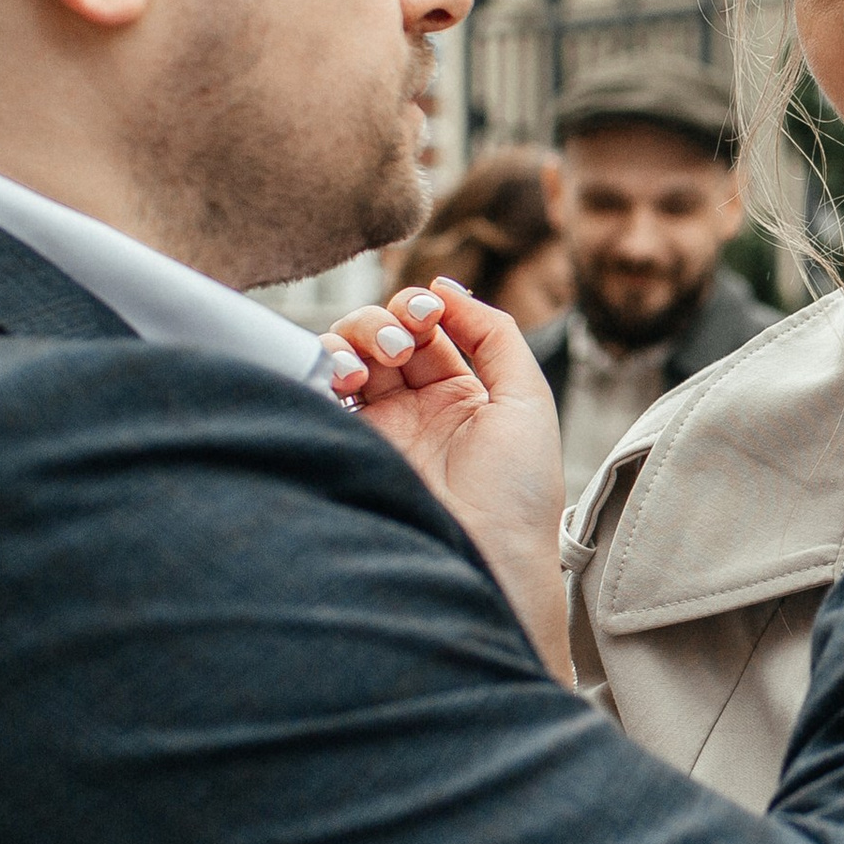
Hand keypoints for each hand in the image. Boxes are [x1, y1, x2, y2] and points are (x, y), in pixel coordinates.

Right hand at [323, 281, 568, 677]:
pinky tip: (342, 377)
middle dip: (382, 323)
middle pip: (378, 336)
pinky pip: (317, 394)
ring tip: (367, 364)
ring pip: (342, 357)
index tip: (428, 313)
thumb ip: (495, 333)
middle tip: (398, 345)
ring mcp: (376, 429)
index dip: (419, 310)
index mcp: (459, 394)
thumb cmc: (519, 489)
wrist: (490, 556)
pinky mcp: (347, 448)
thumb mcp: (526, 397)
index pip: (424, 330)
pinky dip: (321, 369)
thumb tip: (446, 287)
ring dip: (349, 341)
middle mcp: (413, 409)